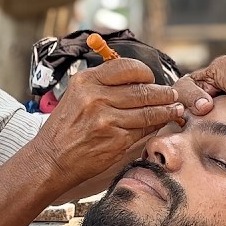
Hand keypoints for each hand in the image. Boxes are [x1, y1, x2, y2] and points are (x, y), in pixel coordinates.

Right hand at [32, 59, 184, 188]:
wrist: (51, 158)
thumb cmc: (64, 128)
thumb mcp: (76, 95)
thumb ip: (102, 85)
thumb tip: (136, 81)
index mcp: (86, 81)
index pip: (127, 67)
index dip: (145, 72)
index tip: (151, 78)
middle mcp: (96, 97)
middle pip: (142, 89)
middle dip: (163, 92)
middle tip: (172, 94)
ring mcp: (107, 120)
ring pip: (148, 110)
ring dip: (167, 109)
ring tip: (175, 108)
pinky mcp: (116, 140)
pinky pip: (144, 129)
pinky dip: (156, 125)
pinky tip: (162, 123)